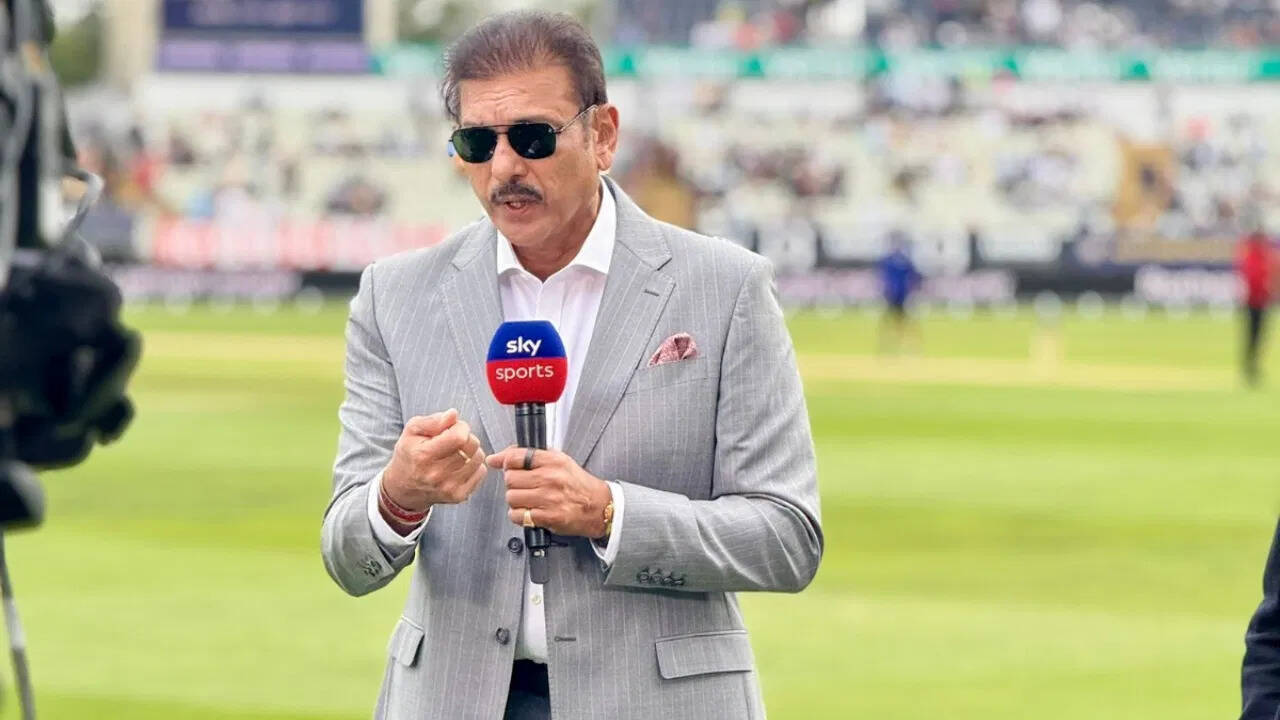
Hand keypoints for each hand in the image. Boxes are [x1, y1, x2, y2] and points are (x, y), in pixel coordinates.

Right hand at [382, 409, 486, 512]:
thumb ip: (432, 421)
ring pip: (478, 458)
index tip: (453, 428)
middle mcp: (436, 474)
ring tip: (458, 452)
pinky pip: (481, 472)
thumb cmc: (410, 454)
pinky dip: (475, 465)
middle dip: (467, 437)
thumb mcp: (412, 431)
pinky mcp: (458, 496)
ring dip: (472, 451)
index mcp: (423, 455)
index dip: (461, 427)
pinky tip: (462, 464)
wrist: (404, 488)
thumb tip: (453, 414)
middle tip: (455, 440)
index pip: (459, 437)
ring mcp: (448, 487)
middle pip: (471, 446)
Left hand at [485, 447, 611, 538]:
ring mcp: (548, 498)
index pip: (515, 456)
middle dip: (512, 483)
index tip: (503, 465)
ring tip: (527, 500)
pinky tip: (530, 512)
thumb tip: (498, 457)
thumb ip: (531, 456)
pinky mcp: (547, 517)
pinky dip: (519, 515)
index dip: (505, 461)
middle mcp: (550, 478)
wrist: (599, 507)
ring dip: (515, 500)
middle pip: (510, 478)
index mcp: (553, 461)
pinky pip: (517, 515)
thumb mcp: (560, 461)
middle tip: (522, 485)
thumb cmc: (578, 484)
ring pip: (511, 497)